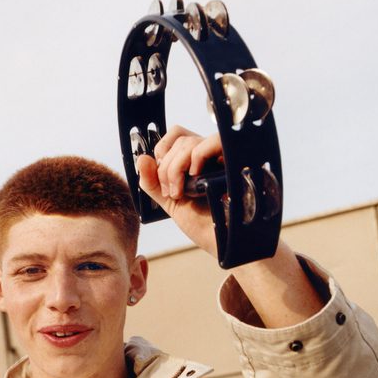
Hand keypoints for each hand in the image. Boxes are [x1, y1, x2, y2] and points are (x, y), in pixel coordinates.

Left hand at [136, 126, 222, 256]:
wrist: (223, 242)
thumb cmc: (204, 225)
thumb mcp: (171, 202)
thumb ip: (152, 183)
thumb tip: (141, 159)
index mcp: (197, 160)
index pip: (177, 135)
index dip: (162, 150)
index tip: (162, 179)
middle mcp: (211, 154)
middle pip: (180, 140)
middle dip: (166, 168)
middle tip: (172, 193)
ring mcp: (223, 156)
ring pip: (191, 143)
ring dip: (176, 168)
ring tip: (180, 193)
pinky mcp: (236, 159)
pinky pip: (214, 141)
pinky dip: (198, 157)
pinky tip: (196, 178)